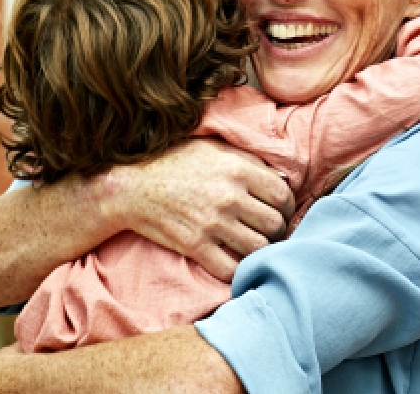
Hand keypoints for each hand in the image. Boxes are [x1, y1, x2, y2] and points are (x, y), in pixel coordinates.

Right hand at [103, 139, 292, 281]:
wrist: (132, 187)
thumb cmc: (176, 163)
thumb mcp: (214, 149)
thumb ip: (249, 161)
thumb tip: (282, 178)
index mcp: (237, 170)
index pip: (282, 195)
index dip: (287, 206)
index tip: (281, 211)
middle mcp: (229, 197)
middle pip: (274, 223)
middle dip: (277, 230)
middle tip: (270, 231)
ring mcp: (212, 223)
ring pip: (258, 248)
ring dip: (262, 251)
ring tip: (256, 247)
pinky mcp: (195, 246)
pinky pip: (230, 269)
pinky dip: (239, 270)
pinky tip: (237, 262)